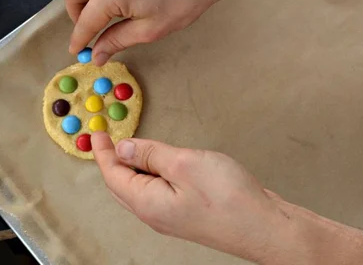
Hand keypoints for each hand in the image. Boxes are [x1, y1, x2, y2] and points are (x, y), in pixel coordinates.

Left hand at [91, 132, 290, 262]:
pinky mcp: (187, 213)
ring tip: (130, 146)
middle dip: (111, 161)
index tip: (96, 133)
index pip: (112, 175)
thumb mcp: (183, 164)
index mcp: (147, 203)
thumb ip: (150, 155)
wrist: (266, 228)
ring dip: (131, 167)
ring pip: (139, 188)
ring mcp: (171, 215)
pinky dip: (150, 173)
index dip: (102, 152)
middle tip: (107, 139)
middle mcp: (155, 213)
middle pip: (121, 185)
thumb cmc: (230, 200)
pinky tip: (160, 162)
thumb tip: (124, 148)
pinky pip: (158, 190)